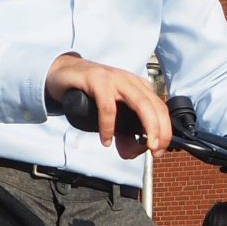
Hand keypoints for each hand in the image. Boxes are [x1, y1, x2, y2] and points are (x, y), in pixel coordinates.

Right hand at [45, 54, 167, 158]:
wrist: (61, 72)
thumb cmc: (88, 93)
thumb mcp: (111, 113)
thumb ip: (122, 131)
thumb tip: (130, 152)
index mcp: (138, 87)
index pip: (160, 108)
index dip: (165, 130)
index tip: (160, 149)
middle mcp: (130, 81)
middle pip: (155, 106)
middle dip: (161, 130)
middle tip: (156, 150)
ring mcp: (114, 78)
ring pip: (140, 103)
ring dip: (147, 127)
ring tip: (143, 147)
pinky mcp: (96, 80)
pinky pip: (108, 107)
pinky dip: (109, 126)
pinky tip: (106, 139)